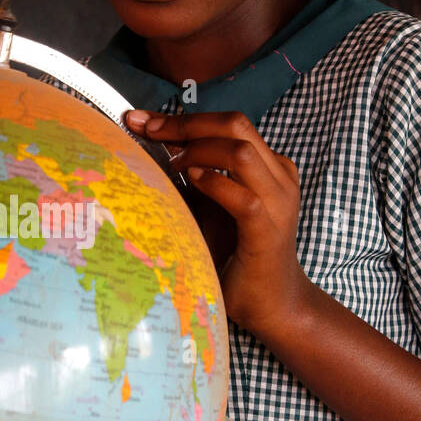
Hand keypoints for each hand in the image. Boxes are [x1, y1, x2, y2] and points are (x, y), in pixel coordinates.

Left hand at [126, 108, 310, 340]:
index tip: (141, 119)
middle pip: (235, 124)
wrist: (274, 303)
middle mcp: (278, 176)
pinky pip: (244, 197)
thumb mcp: (212, 206)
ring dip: (199, 151)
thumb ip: (195, 174)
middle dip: (185, 124)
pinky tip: (192, 182)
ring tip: (173, 166)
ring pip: (240, 151)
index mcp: (269, 165)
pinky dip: (214, 183)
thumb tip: (155, 144)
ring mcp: (278, 201)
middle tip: (147, 130)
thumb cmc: (239, 257)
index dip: (183, 118)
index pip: (228, 124)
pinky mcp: (269, 230)